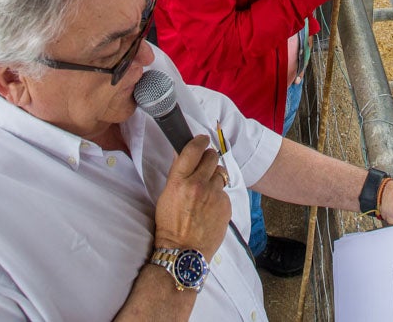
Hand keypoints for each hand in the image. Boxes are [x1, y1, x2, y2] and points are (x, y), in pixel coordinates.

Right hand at [153, 135, 231, 257]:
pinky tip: (210, 206)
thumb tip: (183, 154)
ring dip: (215, 176)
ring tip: (207, 189)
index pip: (192, 150)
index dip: (199, 141)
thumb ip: (177, 174)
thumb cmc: (170, 225)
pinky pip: (224, 191)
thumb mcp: (166, 196)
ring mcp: (214, 195)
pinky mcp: (225, 205)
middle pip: (211, 156)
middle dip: (209, 157)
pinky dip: (219, 195)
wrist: (184, 252)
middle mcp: (198, 185)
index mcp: (179, 182)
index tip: (202, 139)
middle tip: (205, 164)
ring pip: (220, 172)